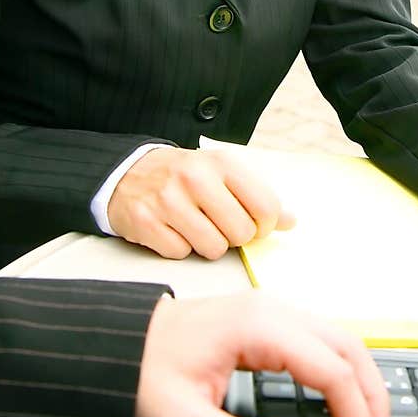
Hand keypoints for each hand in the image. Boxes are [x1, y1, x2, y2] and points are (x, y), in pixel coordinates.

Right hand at [107, 145, 295, 258]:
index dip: (264, 226)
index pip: (265, 206)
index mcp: (221, 163)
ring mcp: (167, 200)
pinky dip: (179, 247)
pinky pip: (180, 253)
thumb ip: (257, 196)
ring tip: (195, 226)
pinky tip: (171, 229)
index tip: (254, 225)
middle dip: (234, 237)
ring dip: (207, 245)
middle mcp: (194, 178)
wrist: (127, 172)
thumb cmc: (184, 176)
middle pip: (240, 233)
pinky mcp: (145, 222)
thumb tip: (290, 221)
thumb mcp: (222, 174)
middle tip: (219, 225)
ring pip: (212, 248)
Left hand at [135, 290, 391, 416]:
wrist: (108, 349)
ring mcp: (273, 310)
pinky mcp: (267, 322)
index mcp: (257, 327)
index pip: (333, 371)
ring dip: (364, 385)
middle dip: (374, 401)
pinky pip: (323, 342)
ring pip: (343, 341)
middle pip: (350, 349)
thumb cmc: (139, 379)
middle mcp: (274, 309)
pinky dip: (345, 373)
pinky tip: (347, 404)